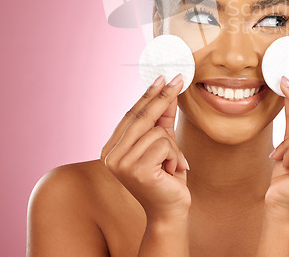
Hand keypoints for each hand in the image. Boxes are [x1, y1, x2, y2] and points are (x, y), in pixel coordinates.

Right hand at [100, 74, 190, 219]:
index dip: (148, 94)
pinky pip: (164, 144)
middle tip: (178, 80)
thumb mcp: (164, 142)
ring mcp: (120, 164)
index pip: (131, 114)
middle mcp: (110, 156)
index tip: (162, 77)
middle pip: (141, 117)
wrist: (170, 210)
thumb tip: (168, 89)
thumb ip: (162, 117)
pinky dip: (174, 155)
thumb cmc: (166, 175)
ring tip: (171, 164)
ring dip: (172, 146)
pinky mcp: (135, 170)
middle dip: (163, 97)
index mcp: (111, 148)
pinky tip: (169, 171)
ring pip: (156, 131)